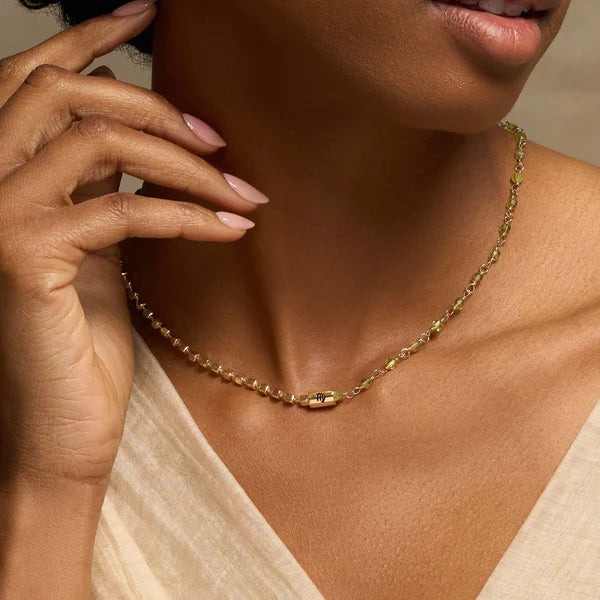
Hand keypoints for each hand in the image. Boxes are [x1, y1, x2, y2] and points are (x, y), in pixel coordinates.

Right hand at [0, 4, 264, 490]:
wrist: (60, 427)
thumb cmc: (81, 344)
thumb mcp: (99, 252)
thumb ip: (107, 191)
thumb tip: (155, 144)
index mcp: (3, 177)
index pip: (36, 82)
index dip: (90, 36)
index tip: (149, 11)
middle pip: (65, 93)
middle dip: (157, 106)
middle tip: (220, 139)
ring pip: (97, 139)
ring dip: (185, 161)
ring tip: (240, 190)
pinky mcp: (23, 256)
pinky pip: (122, 206)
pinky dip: (187, 213)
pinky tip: (230, 228)